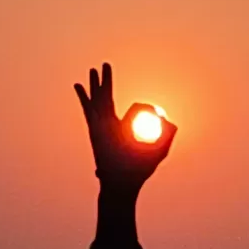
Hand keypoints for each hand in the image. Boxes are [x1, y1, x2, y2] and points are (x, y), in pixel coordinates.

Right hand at [74, 62, 176, 192]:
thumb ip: (168, 135)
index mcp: (123, 130)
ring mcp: (101, 127)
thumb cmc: (140, 171)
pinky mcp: (94, 130)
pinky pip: (88, 110)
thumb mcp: (160, 151)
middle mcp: (109, 126)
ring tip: (93, 68)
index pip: (130, 110)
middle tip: (105, 64)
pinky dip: (83, 97)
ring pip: (97, 100)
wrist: (123, 184)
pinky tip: (78, 85)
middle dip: (106, 81)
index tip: (155, 113)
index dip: (143, 108)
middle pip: (107, 98)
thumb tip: (169, 118)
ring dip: (96, 84)